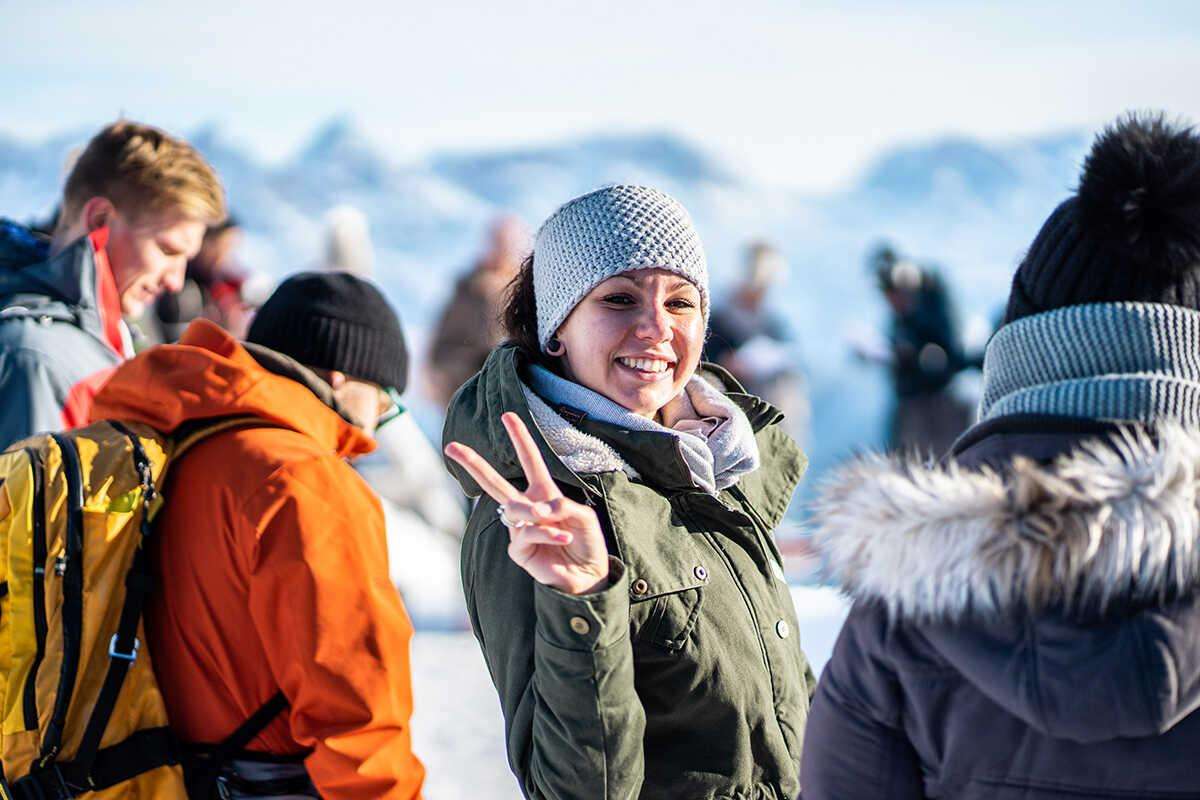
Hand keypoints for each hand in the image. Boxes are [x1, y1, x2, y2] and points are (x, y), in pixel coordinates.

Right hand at [446, 412, 609, 594]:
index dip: (520, 438)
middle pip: (494, 482)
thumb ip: (563, 506)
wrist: (588, 576)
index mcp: (544, 493)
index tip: (507, 415)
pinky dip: (547, 532)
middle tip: (451, 446)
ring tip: (553, 520)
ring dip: (536, 512)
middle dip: (473, 463)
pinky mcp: (518, 549)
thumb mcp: (583, 516)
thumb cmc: (586, 543)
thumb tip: (537, 508)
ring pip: (513, 508)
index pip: (531, 461)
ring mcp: (519, 528)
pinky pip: (527, 531)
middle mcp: (527, 508)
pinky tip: (562, 537)